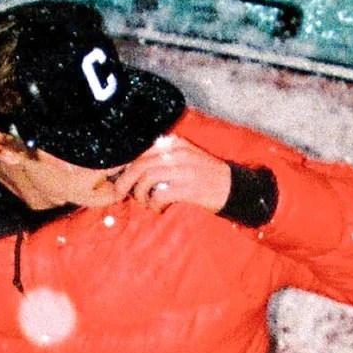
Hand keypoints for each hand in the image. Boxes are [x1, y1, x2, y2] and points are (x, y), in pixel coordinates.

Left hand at [106, 132, 231, 211]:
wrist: (234, 187)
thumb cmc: (204, 175)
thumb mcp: (184, 158)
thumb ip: (162, 159)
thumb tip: (133, 170)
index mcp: (174, 144)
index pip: (141, 151)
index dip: (125, 166)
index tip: (118, 178)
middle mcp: (178, 153)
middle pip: (140, 164)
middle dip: (125, 181)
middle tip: (119, 194)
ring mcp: (184, 169)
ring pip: (147, 178)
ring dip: (140, 194)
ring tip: (145, 203)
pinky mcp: (189, 187)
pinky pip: (161, 194)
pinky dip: (154, 204)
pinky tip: (159, 209)